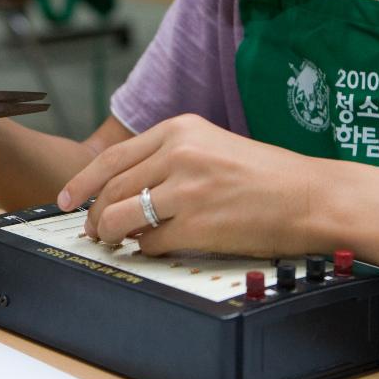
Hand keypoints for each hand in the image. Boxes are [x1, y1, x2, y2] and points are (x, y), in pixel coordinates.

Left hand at [57, 114, 324, 256]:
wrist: (312, 197)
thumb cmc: (269, 177)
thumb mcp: (213, 146)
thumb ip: (169, 157)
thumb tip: (126, 187)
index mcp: (181, 129)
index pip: (113, 156)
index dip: (82, 181)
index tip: (67, 197)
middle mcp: (179, 153)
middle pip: (111, 188)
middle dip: (94, 214)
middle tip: (92, 229)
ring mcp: (187, 189)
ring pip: (121, 216)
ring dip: (111, 234)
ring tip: (115, 241)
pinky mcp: (197, 224)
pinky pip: (150, 242)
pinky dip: (145, 249)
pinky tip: (155, 247)